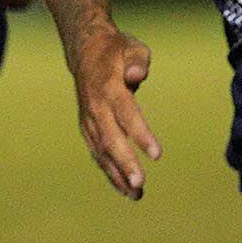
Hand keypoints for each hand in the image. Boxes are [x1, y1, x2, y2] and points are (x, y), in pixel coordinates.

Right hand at [70, 28, 161, 198]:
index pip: (126, 114)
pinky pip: (98, 153)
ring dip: (117, 175)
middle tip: (140, 185)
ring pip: (101, 152)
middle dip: (125, 164)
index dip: (140, 134)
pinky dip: (110, 172)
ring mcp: (89, 120)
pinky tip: (124, 189)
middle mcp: (96, 108)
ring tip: (136, 196)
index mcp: (108, 88)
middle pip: (110, 139)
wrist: (84, 51)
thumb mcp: (131, 46)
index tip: (156, 154)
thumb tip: (137, 75)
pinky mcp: (87, 129)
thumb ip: (137, 60)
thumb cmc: (116, 50)